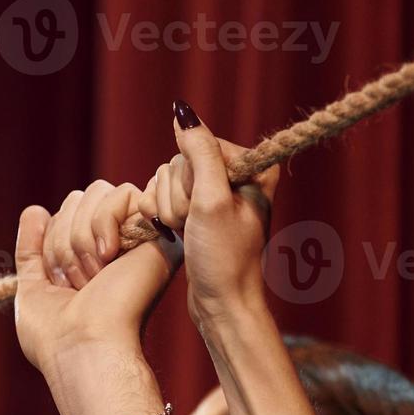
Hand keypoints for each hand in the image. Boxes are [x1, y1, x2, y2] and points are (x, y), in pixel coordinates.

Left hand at [14, 180, 178, 378]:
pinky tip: (109, 258)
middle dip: (64, 237)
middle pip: (79, 198)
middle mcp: (119, 245)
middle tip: (77, 281)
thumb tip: (35, 209)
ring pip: (98, 192)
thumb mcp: (33, 289)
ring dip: (81, 237)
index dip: (52, 239)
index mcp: (92, 257)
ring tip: (94, 276)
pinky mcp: (159, 234)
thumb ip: (30, 250)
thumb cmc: (56, 334)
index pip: (65, 213)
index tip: (57, 281)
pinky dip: (103, 223)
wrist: (84, 347)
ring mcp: (140, 237)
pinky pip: (123, 194)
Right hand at [135, 103, 279, 328]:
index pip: (198, 147)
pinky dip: (161, 216)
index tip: (203, 210)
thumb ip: (199, 152)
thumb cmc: (224, 258)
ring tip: (188, 234)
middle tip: (195, 226)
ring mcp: (214, 194)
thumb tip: (182, 110)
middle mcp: (235, 175)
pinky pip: (163, 196)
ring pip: (167, 180)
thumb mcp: (211, 201)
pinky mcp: (197, 210)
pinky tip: (176, 234)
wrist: (222, 304)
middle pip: (179, 164)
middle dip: (177, 198)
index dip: (189, 180)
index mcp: (252, 167)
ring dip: (168, 210)